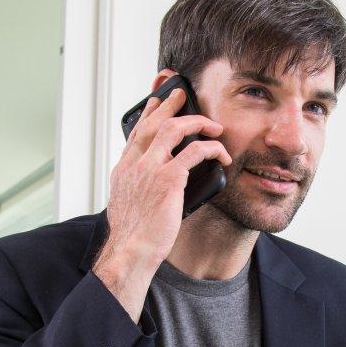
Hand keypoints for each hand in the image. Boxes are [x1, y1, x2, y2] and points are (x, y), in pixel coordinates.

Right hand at [93, 87, 231, 320]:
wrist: (131, 251)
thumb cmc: (133, 236)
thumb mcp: (128, 204)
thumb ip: (139, 188)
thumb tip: (155, 184)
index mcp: (123, 170)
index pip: (136, 133)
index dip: (148, 115)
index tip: (157, 103)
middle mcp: (134, 164)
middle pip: (153, 122)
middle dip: (170, 104)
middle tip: (182, 94)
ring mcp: (150, 170)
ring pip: (174, 129)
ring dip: (196, 122)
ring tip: (212, 124)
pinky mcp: (169, 179)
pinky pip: (195, 152)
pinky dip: (211, 148)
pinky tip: (221, 152)